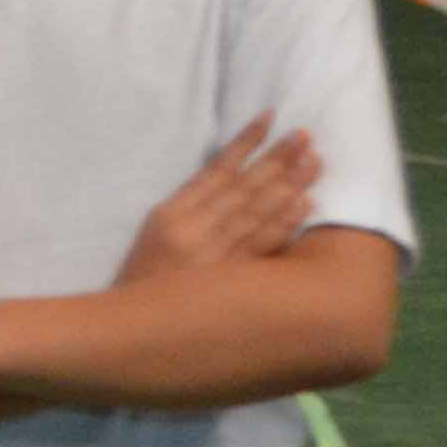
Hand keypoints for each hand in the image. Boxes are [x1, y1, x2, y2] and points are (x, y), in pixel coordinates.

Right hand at [119, 120, 320, 284]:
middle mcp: (193, 230)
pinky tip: (305, 204)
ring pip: (256, 211)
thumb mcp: (155, 231)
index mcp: (171, 214)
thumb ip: (191, 205)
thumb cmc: (146, 276)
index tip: (270, 118)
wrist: (132, 328)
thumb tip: (235, 175)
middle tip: (305, 136)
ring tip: (314, 161)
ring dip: (288, 184)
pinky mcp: (228, 279)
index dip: (245, 143)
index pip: (216, 170)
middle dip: (276, 159)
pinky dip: (284, 223)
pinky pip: (261, 246)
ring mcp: (213, 255)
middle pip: (242, 187)